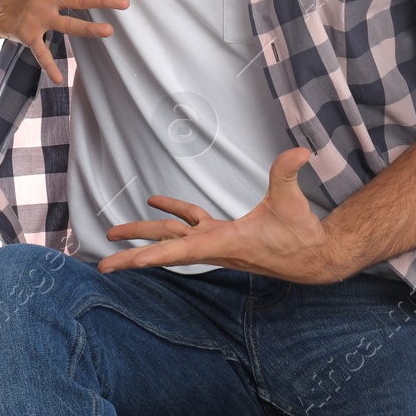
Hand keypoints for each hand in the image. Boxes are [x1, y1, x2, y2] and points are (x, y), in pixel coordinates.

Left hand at [0, 0, 127, 84]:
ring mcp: (44, 19)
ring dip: (89, 29)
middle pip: (79, 0)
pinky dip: (50, 65)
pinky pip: (42, 51)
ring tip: (109, 31)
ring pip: (70, 24)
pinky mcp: (32, 35)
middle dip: (102, 1)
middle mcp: (50, 0)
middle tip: (125, 2)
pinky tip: (59, 79)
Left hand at [96, 147, 349, 283]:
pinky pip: (188, 224)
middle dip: (133, 254)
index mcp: (224, 242)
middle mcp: (213, 246)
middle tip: (102, 263)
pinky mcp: (221, 235)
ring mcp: (215, 242)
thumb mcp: (292, 202)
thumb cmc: (301, 233)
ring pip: (171, 236)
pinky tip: (155, 201)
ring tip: (114, 232)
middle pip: (165, 249)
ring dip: (144, 233)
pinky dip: (172, 212)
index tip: (128, 262)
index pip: (182, 251)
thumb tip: (300, 153)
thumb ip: (288, 175)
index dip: (154, 255)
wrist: (313, 258)